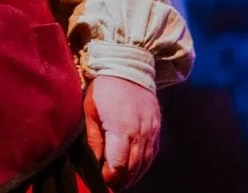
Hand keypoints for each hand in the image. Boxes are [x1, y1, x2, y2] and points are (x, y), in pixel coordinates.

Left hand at [83, 75, 160, 190]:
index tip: (99, 181)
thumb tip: (93, 162)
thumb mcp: (90, 110)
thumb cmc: (105, 88)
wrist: (129, 67)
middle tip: (108, 186)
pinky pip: (152, 154)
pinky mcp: (156, 128)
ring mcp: (151, 131)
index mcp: (122, 129)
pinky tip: (133, 171)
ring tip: (119, 183)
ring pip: (144, 164)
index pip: (117, 165)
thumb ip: (93, 138)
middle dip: (119, 181)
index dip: (107, 178)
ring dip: (132, 177)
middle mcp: (140, 133)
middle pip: (132, 168)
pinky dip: (143, 166)